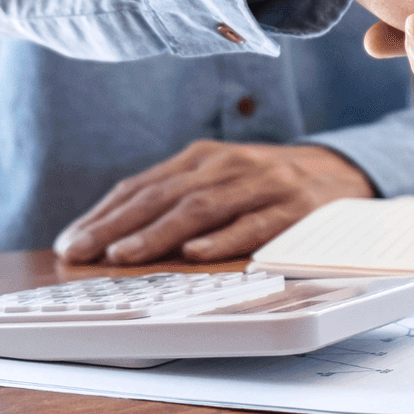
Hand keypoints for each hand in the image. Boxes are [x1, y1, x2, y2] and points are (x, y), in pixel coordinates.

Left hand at [53, 141, 374, 264]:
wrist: (342, 173)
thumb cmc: (268, 186)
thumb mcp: (222, 181)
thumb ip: (179, 199)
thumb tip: (115, 237)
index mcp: (203, 158)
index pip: (142, 186)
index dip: (103, 213)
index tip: (71, 242)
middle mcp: (229, 165)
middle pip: (163, 195)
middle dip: (116, 226)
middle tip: (82, 252)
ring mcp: (263, 183)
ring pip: (202, 208)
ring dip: (159, 233)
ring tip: (124, 256)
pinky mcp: (295, 208)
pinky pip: (255, 225)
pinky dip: (224, 239)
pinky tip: (196, 253)